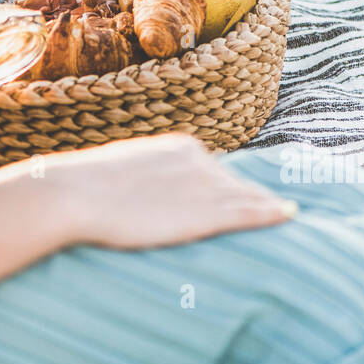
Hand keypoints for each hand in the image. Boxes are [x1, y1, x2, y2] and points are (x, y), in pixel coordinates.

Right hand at [65, 134, 296, 249]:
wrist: (74, 195)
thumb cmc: (84, 188)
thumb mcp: (121, 173)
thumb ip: (143, 179)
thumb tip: (138, 192)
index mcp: (179, 147)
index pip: (213, 169)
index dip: (227, 188)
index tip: (244, 197)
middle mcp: (199, 160)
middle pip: (233, 183)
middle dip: (249, 198)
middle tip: (274, 211)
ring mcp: (204, 185)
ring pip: (246, 196)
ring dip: (265, 207)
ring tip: (287, 216)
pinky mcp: (205, 212)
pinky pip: (248, 211)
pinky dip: (271, 213)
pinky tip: (289, 215)